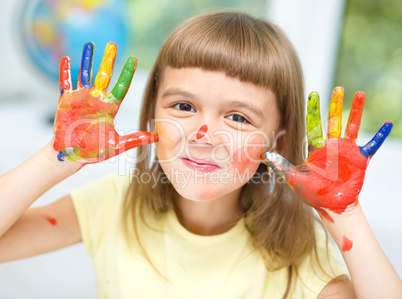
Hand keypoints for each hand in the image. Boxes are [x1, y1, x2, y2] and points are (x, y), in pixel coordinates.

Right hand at [53, 42, 157, 164]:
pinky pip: (65, 83)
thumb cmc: (94, 151)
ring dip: (87, 60)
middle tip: (113, 44)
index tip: (133, 59)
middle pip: (104, 76)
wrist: (72, 156)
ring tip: (90, 44)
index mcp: (109, 108)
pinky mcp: (66, 102)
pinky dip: (65, 71)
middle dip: (109, 60)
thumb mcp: (117, 144)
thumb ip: (135, 139)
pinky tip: (65, 59)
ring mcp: (81, 99)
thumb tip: (156, 137)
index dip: (127, 73)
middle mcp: (96, 100)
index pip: (121, 87)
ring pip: (85, 74)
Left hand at [261, 87, 391, 220]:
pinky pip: (372, 145)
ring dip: (356, 111)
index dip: (314, 110)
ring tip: (360, 94)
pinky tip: (387, 124)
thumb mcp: (295, 179)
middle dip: (335, 105)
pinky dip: (379, 136)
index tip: (313, 94)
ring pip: (352, 126)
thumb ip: (281, 166)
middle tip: (337, 88)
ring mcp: (347, 151)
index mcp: (316, 148)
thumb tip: (264, 155)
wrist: (330, 204)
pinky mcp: (360, 159)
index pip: (314, 125)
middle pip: (334, 121)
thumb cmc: (312, 192)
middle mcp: (332, 145)